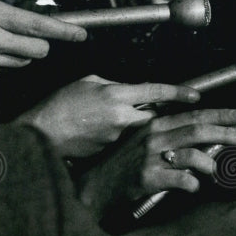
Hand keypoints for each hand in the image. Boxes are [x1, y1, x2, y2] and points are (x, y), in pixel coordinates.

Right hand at [0, 0, 85, 80]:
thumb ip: (4, 16)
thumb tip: (32, 25)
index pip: (40, 25)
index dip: (65, 32)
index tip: (82, 34)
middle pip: (40, 50)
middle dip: (42, 47)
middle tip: (32, 40)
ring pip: (23, 63)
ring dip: (20, 56)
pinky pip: (3, 71)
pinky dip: (1, 65)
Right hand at [15, 76, 200, 157]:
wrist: (39, 135)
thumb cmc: (58, 107)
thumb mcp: (86, 83)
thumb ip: (113, 85)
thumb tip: (130, 88)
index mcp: (115, 94)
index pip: (156, 92)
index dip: (178, 93)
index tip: (195, 96)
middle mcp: (120, 116)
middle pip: (156, 117)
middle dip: (161, 118)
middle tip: (162, 116)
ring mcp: (117, 137)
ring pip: (142, 132)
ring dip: (139, 130)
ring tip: (118, 126)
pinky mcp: (110, 152)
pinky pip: (126, 145)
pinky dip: (123, 141)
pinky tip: (108, 137)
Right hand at [77, 108, 235, 218]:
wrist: (94, 186)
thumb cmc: (121, 165)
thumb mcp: (143, 142)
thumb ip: (169, 136)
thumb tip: (201, 137)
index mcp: (154, 125)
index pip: (193, 115)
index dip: (219, 114)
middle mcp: (153, 137)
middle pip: (198, 130)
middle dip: (226, 132)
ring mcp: (150, 157)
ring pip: (192, 154)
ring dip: (210, 163)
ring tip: (218, 172)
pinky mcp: (147, 178)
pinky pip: (179, 179)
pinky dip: (192, 183)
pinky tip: (194, 187)